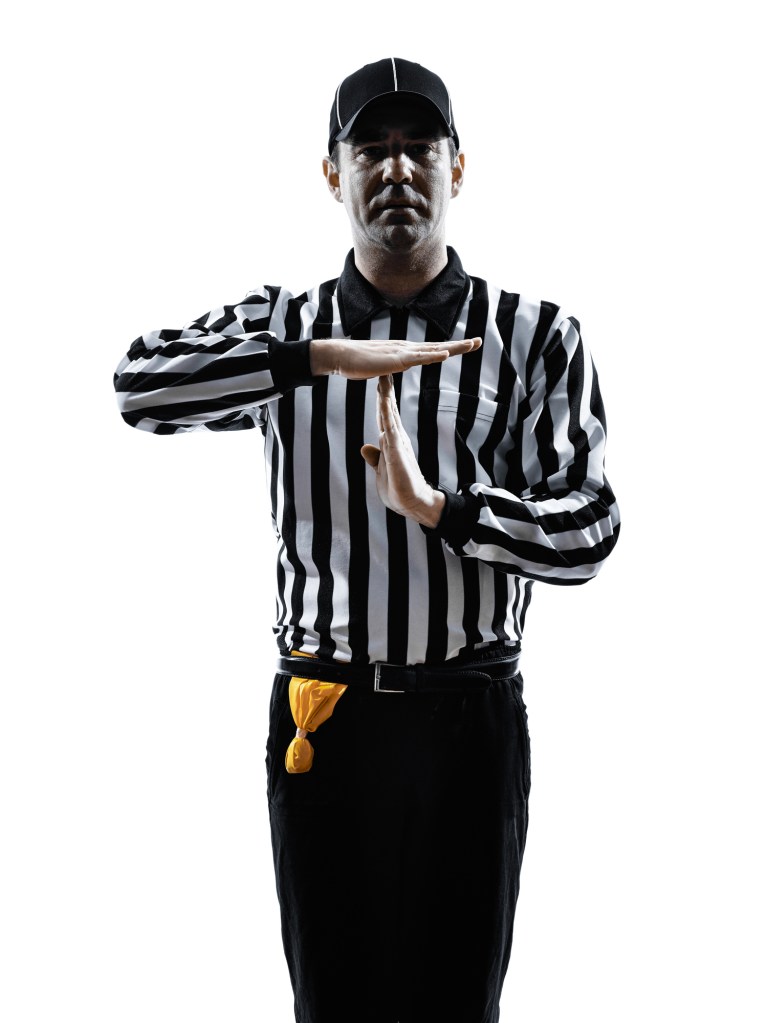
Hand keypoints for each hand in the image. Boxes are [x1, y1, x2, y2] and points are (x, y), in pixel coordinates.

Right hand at [310, 336, 480, 378]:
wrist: (341, 356)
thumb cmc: (358, 363)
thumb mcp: (382, 367)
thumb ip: (392, 367)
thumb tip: (397, 368)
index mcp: (405, 351)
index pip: (432, 349)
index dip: (450, 348)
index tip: (467, 345)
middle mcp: (407, 348)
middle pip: (438, 346)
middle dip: (460, 345)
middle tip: (479, 341)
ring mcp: (402, 352)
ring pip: (433, 349)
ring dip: (453, 347)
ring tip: (471, 345)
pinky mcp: (395, 359)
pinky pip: (418, 358)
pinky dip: (433, 355)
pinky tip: (446, 354)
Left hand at [360, 374, 445, 526]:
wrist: (412, 503)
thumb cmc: (398, 488)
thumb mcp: (382, 470)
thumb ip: (375, 457)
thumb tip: (366, 447)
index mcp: (392, 442)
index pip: (385, 416)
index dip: (381, 399)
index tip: (380, 382)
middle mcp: (396, 438)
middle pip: (388, 410)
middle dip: (385, 390)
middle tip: (384, 370)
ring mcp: (397, 443)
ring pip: (390, 414)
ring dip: (386, 396)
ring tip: (384, 377)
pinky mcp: (398, 451)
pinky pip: (390, 427)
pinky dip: (387, 413)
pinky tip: (384, 400)